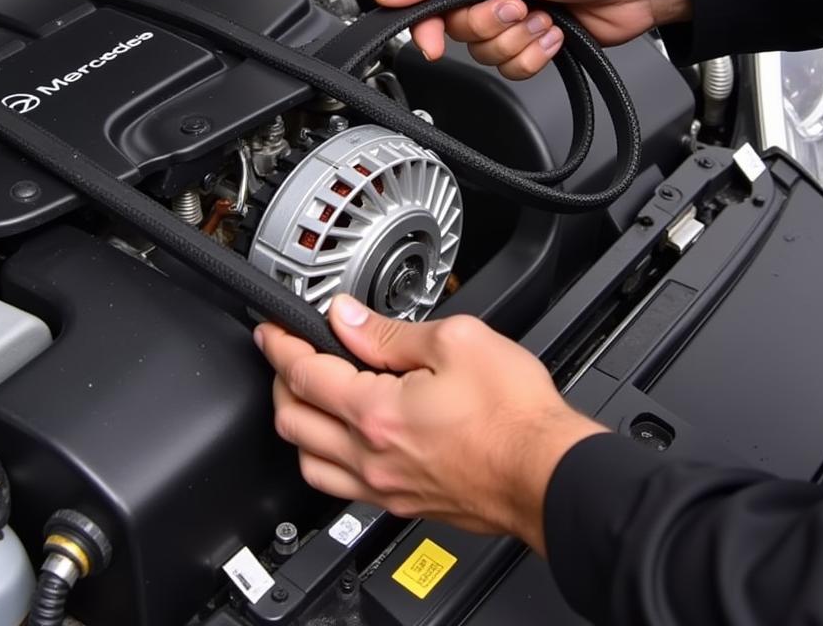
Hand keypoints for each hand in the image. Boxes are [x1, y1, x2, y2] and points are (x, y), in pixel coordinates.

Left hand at [254, 295, 605, 554]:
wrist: (550, 473)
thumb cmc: (514, 415)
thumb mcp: (456, 341)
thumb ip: (390, 331)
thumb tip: (346, 318)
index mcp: (376, 413)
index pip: (303, 375)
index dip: (280, 345)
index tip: (272, 329)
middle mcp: (371, 457)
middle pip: (293, 422)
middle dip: (279, 382)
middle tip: (286, 355)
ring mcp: (385, 487)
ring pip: (308, 464)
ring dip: (297, 425)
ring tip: (307, 396)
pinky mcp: (404, 503)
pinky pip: (341, 487)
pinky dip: (324, 459)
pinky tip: (341, 440)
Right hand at [373, 0, 689, 78]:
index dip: (427, 15)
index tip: (430, 38)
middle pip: (455, 22)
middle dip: (490, 22)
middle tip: (517, 4)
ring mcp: (514, 4)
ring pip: (482, 48)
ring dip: (516, 38)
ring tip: (544, 14)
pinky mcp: (534, 34)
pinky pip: (511, 63)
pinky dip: (534, 53)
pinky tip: (555, 30)